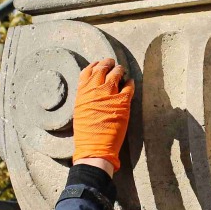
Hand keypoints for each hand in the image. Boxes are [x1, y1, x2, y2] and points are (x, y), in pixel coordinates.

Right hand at [72, 58, 133, 172]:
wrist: (95, 147)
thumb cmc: (86, 133)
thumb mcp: (80, 111)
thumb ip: (85, 97)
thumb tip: (92, 90)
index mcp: (82, 93)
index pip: (87, 71)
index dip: (94, 65)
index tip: (98, 64)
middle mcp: (95, 90)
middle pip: (102, 68)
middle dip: (107, 63)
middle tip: (111, 62)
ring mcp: (109, 95)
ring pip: (116, 73)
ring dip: (119, 70)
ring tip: (121, 70)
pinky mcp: (122, 102)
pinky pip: (129, 86)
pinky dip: (130, 82)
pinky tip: (130, 82)